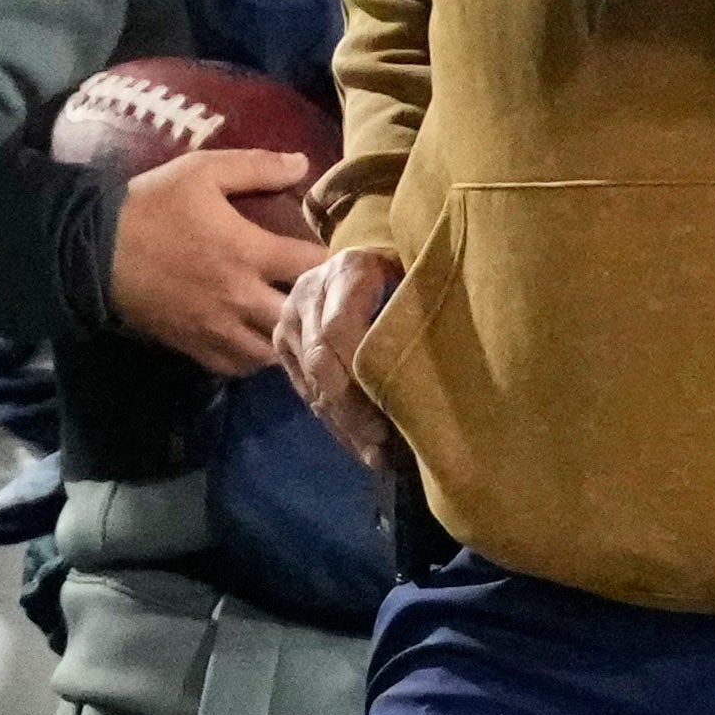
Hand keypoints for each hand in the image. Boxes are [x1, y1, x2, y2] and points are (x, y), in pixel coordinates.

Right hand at [106, 147, 320, 374]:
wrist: (92, 251)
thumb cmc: (151, 206)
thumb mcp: (201, 171)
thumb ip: (255, 166)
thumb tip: (303, 164)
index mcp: (248, 251)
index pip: (312, 265)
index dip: (335, 262)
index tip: (344, 258)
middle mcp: (240, 298)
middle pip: (299, 318)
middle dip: (318, 309)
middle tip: (328, 299)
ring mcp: (218, 329)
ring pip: (274, 352)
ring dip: (290, 338)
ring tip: (297, 324)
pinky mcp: (196, 347)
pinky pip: (240, 367)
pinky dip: (257, 359)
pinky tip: (261, 341)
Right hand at [279, 245, 401, 462]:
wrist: (369, 256)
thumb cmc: (409, 270)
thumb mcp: (418, 279)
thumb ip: (415, 315)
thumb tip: (433, 382)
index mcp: (348, 270)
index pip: (339, 330)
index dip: (359, 377)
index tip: (387, 418)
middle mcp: (309, 291)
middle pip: (321, 361)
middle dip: (351, 411)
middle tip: (380, 451)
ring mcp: (290, 317)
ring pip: (312, 380)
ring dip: (342, 424)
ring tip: (374, 457)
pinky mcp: (282, 341)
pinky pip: (304, 388)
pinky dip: (332, 419)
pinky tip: (357, 444)